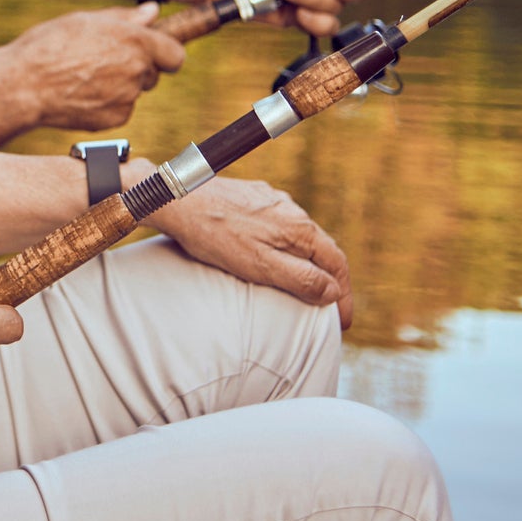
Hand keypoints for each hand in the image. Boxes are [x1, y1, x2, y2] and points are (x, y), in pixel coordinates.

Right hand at [0, 2, 185, 131]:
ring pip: (133, 91)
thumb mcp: (84, 20)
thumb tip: (152, 12)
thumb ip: (125, 17)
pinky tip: (80, 93)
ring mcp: (127, 98)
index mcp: (135, 42)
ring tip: (84, 76)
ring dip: (119, 85)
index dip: (165, 53)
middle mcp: (136, 70)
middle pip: (152, 73)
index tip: (154, 53)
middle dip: (136, 67)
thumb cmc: (48, 46)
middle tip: (102, 60)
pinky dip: (106, 103)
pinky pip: (119, 109)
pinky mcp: (114, 119)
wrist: (23, 86)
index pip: (175, 54)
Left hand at [139, 175, 353, 328]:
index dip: (344, 295)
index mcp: (298, 228)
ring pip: (300, 237)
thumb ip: (299, 278)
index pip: (338, 263)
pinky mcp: (252, 198)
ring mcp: (271, 201)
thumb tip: (332, 292)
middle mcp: (290, 210)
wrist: (177, 199)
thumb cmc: (215, 235)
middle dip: (329, 281)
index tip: (343, 322)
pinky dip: (286, 248)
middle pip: (322, 250)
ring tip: (304, 288)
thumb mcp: (259, 266)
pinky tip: (274, 257)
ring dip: (308, 263)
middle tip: (328, 311)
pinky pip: (279, 227)